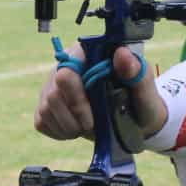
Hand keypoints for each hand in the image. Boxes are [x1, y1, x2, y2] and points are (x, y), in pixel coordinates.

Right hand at [34, 44, 167, 140]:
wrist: (134, 121)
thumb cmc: (139, 101)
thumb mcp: (144, 88)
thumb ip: (135, 71)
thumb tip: (121, 54)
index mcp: (87, 54)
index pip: (67, 72)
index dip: (77, 98)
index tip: (94, 117)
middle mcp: (65, 66)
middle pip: (53, 94)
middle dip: (74, 117)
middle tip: (93, 125)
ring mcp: (52, 86)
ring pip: (46, 109)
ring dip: (68, 127)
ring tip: (87, 127)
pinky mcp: (46, 105)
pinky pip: (41, 121)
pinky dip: (59, 132)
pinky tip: (75, 128)